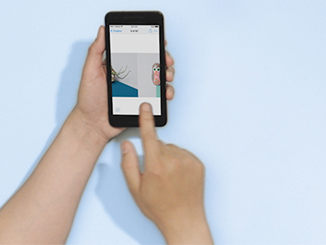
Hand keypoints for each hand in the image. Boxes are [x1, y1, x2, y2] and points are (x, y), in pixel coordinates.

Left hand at [73, 26, 176, 143]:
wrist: (92, 125)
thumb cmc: (88, 99)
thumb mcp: (89, 71)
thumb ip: (95, 50)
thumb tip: (102, 30)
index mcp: (120, 63)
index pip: (139, 48)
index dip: (152, 43)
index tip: (159, 40)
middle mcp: (132, 74)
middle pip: (154, 61)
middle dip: (164, 58)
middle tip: (167, 61)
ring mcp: (139, 87)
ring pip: (159, 76)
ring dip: (168, 74)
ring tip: (167, 77)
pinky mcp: (143, 100)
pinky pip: (159, 95)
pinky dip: (167, 92)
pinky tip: (166, 93)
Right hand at [121, 104, 212, 243]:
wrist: (184, 219)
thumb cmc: (158, 207)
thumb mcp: (136, 189)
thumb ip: (129, 164)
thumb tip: (127, 145)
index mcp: (156, 165)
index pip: (149, 136)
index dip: (146, 119)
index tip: (146, 106)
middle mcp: (174, 160)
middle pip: (160, 144)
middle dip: (154, 153)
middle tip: (155, 173)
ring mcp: (188, 161)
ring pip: (172, 149)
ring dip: (168, 157)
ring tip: (168, 177)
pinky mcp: (198, 164)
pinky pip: (184, 154)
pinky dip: (179, 161)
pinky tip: (178, 176)